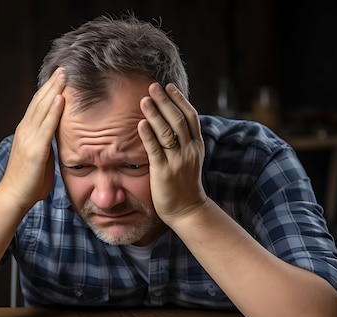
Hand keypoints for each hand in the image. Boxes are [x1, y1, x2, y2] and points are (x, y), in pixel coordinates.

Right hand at [0, 68, 65, 209]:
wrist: (14, 196)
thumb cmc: (29, 180)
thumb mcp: (40, 155)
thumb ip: (47, 142)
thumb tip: (59, 136)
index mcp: (27, 131)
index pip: (39, 105)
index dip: (49, 89)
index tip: (60, 75)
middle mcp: (25, 130)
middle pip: (40, 101)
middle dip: (52, 83)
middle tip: (64, 67)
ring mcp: (29, 138)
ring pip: (42, 109)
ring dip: (54, 90)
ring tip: (64, 74)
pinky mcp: (35, 150)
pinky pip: (46, 127)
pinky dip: (54, 111)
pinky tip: (61, 98)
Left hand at [138, 82, 207, 224]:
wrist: (187, 210)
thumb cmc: (184, 183)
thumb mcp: (189, 159)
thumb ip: (182, 142)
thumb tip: (170, 122)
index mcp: (196, 146)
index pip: (190, 117)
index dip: (180, 100)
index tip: (169, 87)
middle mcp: (189, 151)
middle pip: (178, 120)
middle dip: (165, 101)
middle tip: (153, 86)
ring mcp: (178, 161)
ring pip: (167, 132)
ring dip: (155, 114)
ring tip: (144, 100)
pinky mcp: (164, 172)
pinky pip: (155, 150)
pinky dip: (148, 135)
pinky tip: (140, 124)